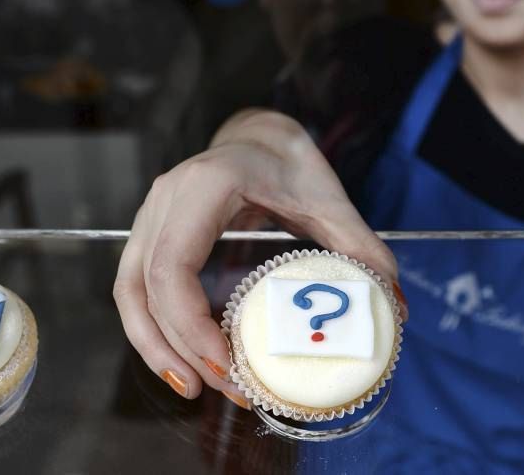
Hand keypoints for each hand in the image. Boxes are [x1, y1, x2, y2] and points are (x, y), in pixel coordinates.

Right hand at [113, 110, 405, 404]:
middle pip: (145, 290)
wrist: (259, 134)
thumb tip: (393, 305)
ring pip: (130, 294)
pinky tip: (183, 364)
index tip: (228, 365)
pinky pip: (136, 289)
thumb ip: (361, 247)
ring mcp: (149, 215)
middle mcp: (165, 198)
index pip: (172, 267)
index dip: (189, 325)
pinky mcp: (148, 233)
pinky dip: (153, 330)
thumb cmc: (290, 162)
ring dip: (156, 348)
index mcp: (206, 184)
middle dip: (179, 349)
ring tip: (194, 390)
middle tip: (227, 389)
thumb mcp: (329, 200)